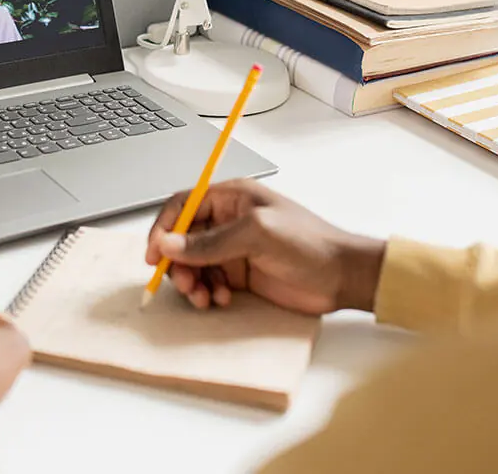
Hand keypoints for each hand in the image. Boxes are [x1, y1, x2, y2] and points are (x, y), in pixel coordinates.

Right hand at [145, 179, 385, 315]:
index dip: (164, 228)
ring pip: (193, 262)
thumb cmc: (308, 244)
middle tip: (184, 283)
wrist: (343, 277)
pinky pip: (209, 280)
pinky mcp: (240, 273)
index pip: (184, 205)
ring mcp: (233, 248)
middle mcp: (228, 220)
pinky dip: (208, 291)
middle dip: (178, 261)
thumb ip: (210, 241)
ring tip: (204, 297)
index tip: (154, 255)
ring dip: (192, 280)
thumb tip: (167, 244)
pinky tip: (222, 299)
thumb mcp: (257, 235)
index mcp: (232, 197)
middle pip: (183, 237)